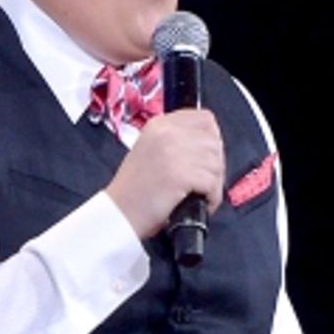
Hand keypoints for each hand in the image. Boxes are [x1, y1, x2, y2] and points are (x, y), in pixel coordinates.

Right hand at [105, 108, 225, 239]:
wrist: (118, 213)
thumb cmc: (134, 190)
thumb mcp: (149, 150)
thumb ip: (175, 141)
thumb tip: (206, 147)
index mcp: (159, 124)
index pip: (204, 119)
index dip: (212, 140)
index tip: (208, 157)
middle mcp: (167, 133)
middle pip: (214, 142)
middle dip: (216, 165)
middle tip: (207, 183)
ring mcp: (173, 152)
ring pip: (215, 163)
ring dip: (214, 183)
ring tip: (202, 195)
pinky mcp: (180, 175)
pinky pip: (212, 183)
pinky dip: (212, 197)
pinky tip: (202, 204)